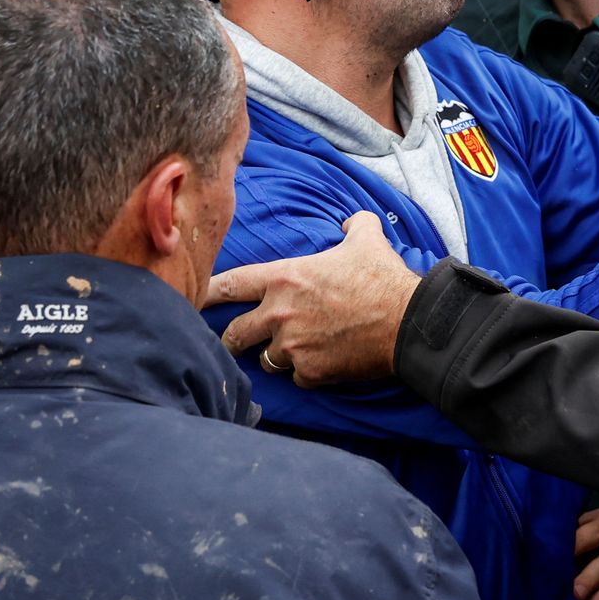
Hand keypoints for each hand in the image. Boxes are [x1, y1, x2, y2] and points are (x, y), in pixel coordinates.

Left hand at [205, 212, 420, 384]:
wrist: (406, 321)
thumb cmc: (383, 277)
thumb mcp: (367, 238)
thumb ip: (353, 225)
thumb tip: (351, 221)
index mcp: (285, 279)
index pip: (230, 285)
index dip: (206, 293)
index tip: (192, 298)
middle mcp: (279, 314)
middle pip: (235, 334)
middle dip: (233, 339)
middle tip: (239, 341)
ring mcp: (292, 347)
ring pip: (266, 360)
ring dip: (276, 357)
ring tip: (295, 351)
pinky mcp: (310, 373)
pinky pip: (297, 378)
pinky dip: (306, 373)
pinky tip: (323, 364)